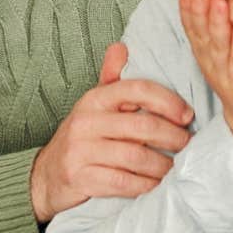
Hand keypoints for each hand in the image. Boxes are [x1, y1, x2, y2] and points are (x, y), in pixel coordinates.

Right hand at [30, 42, 195, 221]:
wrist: (45, 176)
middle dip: (173, 137)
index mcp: (94, 99)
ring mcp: (81, 151)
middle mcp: (86, 122)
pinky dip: (145, 185)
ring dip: (162, 165)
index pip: (137, 90)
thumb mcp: (92, 106)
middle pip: (142, 126)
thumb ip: (110, 79)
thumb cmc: (81, 139)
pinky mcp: (80, 178)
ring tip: (173, 168)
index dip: (168, 101)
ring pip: (136, 156)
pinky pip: (123, 182)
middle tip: (187, 145)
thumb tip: (120, 47)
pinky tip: (155, 185)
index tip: (186, 116)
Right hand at [179, 0, 232, 193]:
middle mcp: (212, 65)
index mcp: (208, 55)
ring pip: (219, 47)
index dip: (188, 7)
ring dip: (217, 24)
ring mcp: (226, 77)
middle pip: (201, 34)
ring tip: (217, 1)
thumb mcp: (228, 56)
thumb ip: (223, 30)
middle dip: (197, 9)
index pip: (194, 28)